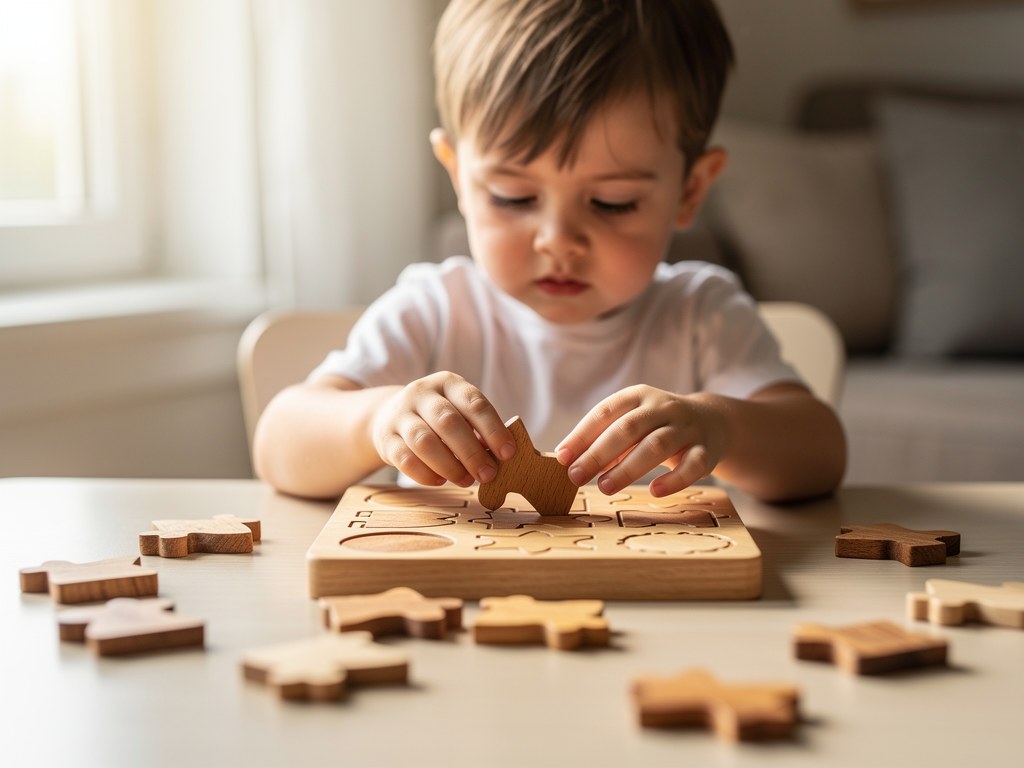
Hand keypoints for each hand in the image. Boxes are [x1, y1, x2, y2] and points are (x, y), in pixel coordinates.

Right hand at [370, 372, 515, 486]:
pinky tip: (440, 481)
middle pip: (448, 422)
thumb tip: (501, 458)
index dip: (494, 429)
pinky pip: (405, 460)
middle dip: (472, 452)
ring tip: (466, 480)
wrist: (388, 415)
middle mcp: (421, 393)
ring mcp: (400, 414)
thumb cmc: (437, 418)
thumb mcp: (458, 412)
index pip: (474, 403)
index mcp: (448, 383)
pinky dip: (426, 474)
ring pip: (424, 442)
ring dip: (450, 466)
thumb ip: (478, 430)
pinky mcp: (385, 438)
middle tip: (488, 474)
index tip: (508, 453)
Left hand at [555, 385, 726, 496]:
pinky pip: (692, 466)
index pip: (605, 411)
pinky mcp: (706, 451)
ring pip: (657, 445)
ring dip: (628, 468)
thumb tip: (569, 462)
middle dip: (599, 453)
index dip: (582, 434)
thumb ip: (604, 440)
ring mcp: (687, 428)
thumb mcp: (632, 424)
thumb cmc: (657, 426)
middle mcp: (663, 407)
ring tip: (605, 487)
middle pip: (628, 428)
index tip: (562, 457)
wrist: (712, 421)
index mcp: (639, 395)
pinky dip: (673, 480)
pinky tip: (654, 491)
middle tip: (576, 476)